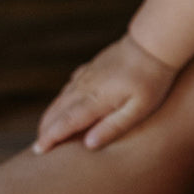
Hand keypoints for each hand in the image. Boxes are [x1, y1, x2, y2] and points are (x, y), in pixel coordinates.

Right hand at [35, 33, 177, 152]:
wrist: (155, 43)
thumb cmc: (152, 79)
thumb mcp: (139, 108)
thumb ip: (114, 127)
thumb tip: (89, 144)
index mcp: (96, 99)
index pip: (66, 122)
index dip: (50, 137)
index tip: (39, 150)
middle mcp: (86, 86)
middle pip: (58, 110)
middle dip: (46, 128)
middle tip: (39, 147)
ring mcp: (88, 74)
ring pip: (62, 97)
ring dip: (52, 114)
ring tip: (47, 130)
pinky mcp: (93, 67)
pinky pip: (71, 86)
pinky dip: (63, 98)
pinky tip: (64, 103)